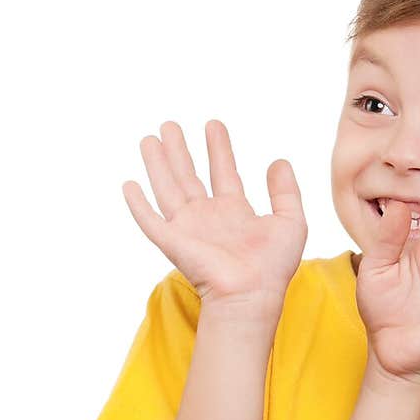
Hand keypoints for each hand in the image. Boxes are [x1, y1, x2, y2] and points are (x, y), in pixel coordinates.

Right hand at [122, 119, 307, 313]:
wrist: (251, 295)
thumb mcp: (291, 222)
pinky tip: (129, 184)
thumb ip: (286, 191)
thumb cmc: (273, 268)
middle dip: (180, 150)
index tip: (213, 125)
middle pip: (189, 176)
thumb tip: (279, 161)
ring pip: (168, 188)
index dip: (219, 148)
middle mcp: (208, 218)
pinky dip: (138, 203)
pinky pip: (150, 219)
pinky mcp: (172, 242)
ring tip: (150, 138)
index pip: (224, 173)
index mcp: (235, 213)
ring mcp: (188, 229)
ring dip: (158, 163)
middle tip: (170, 125)